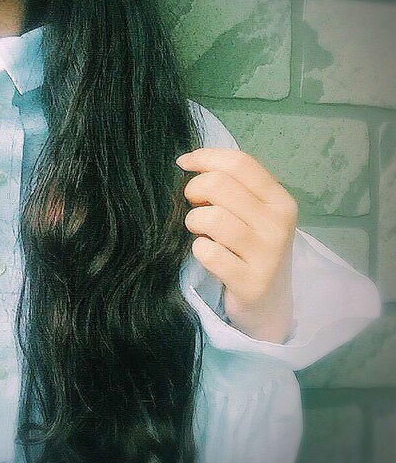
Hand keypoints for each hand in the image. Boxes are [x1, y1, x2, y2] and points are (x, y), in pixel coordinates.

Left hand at [175, 148, 297, 342]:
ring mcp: (267, 256)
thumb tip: (187, 161)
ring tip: (197, 230)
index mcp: (280, 200)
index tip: (183, 163)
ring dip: (193, 221)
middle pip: (221, 185)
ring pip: (212, 218)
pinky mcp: (250, 284)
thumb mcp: (253, 214)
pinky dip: (198, 249)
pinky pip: (209, 254)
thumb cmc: (252, 249)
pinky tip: (204, 252)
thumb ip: (231, 186)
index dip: (205, 157)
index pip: (240, 163)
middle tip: (192, 204)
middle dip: (194, 189)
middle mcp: (278, 224)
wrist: (269, 305)